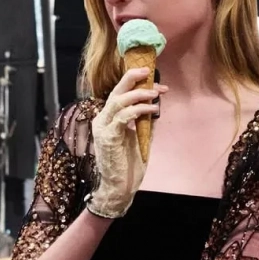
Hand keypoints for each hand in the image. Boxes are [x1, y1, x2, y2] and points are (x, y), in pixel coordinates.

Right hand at [89, 68, 165, 217]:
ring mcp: (103, 128)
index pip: (119, 95)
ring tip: (155, 93)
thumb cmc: (128, 165)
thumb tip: (156, 106)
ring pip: (118, 101)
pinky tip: (152, 109)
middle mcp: (101, 121)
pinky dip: (139, 110)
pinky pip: (124, 116)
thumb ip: (145, 122)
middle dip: (132, 78)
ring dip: (139, 94)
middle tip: (148, 71)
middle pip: (115, 92)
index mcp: (107, 120)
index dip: (135, 84)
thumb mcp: (140, 138)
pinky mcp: (108, 137)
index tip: (156, 84)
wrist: (120, 187)